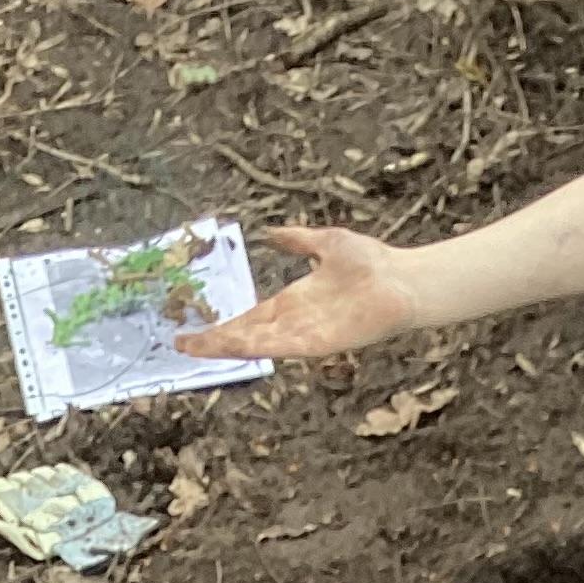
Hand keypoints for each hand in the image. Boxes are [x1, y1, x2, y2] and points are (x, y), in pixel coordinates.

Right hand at [177, 222, 422, 361]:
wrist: (402, 279)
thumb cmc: (371, 262)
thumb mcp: (324, 242)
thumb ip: (296, 240)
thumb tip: (273, 233)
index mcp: (293, 302)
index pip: (249, 317)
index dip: (221, 324)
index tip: (194, 330)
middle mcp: (295, 321)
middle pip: (246, 334)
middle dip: (213, 340)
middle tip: (181, 346)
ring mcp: (305, 334)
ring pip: (257, 343)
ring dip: (227, 346)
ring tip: (198, 349)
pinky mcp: (319, 342)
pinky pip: (282, 345)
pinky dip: (257, 346)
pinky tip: (235, 346)